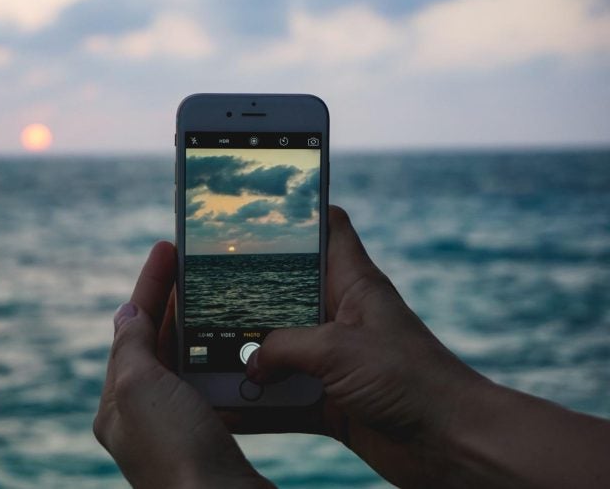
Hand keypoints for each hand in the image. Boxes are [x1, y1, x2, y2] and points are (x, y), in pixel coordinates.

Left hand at [93, 242, 271, 488]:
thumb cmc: (177, 451)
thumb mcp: (140, 389)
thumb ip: (130, 347)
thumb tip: (125, 314)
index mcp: (118, 404)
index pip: (131, 330)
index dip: (148, 285)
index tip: (166, 249)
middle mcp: (144, 416)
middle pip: (157, 343)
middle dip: (172, 301)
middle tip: (193, 263)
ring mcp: (178, 428)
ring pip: (186, 363)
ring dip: (199, 328)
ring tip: (216, 294)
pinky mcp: (211, 438)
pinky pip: (212, 387)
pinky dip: (221, 360)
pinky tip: (236, 345)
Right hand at [229, 206, 486, 486]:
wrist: (450, 444)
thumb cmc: (409, 379)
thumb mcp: (336, 350)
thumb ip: (283, 348)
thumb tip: (250, 362)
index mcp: (353, 283)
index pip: (329, 228)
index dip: (299, 212)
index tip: (258, 210)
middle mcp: (341, 316)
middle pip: (288, 291)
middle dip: (249, 293)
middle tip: (203, 290)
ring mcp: (335, 359)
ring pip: (281, 347)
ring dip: (248, 354)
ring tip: (203, 349)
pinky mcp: (332, 398)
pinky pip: (285, 395)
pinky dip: (259, 401)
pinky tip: (228, 403)